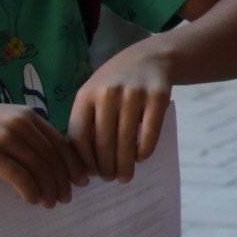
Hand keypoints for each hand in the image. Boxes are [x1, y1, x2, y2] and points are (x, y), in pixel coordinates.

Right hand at [0, 99, 86, 205]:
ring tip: (51, 203)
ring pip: (39, 168)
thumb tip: (49, 161)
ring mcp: (4, 137)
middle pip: (52, 157)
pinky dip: (30, 190)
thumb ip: (24, 136)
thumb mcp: (1, 123)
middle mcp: (20, 123)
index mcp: (27, 115)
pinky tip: (33, 200)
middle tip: (66, 198)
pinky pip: (19, 176)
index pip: (60, 143)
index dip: (73, 164)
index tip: (80, 181)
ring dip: (48, 188)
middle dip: (63, 180)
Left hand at [71, 44, 177, 181]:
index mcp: (86, 95)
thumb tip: (83, 164)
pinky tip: (141, 158)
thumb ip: (86, 122)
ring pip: (126, 140)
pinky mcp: (158, 96)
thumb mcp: (94, 95)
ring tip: (125, 176)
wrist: (149, 57)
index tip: (90, 175)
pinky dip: (145, 150)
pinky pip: (150, 132)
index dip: (84, 161)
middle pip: (103, 142)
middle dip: (106, 167)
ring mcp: (134, 94)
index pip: (79, 137)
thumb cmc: (115, 84)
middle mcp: (108, 94)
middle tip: (110, 179)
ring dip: (125, 164)